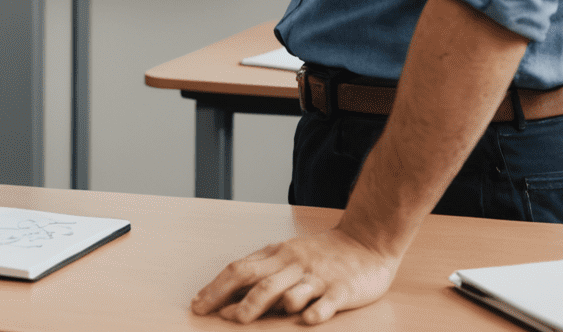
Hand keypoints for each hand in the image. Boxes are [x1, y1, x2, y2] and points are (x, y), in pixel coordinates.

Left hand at [192, 225, 401, 323]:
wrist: (365, 243)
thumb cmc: (321, 255)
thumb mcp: (288, 256)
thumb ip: (264, 273)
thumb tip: (232, 297)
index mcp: (277, 255)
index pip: (239, 268)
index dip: (216, 286)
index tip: (197, 303)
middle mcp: (292, 263)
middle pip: (255, 277)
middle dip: (228, 295)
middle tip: (208, 313)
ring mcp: (316, 275)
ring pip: (286, 289)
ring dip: (262, 302)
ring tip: (241, 318)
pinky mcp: (341, 289)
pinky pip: (327, 300)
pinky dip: (315, 308)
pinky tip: (307, 318)